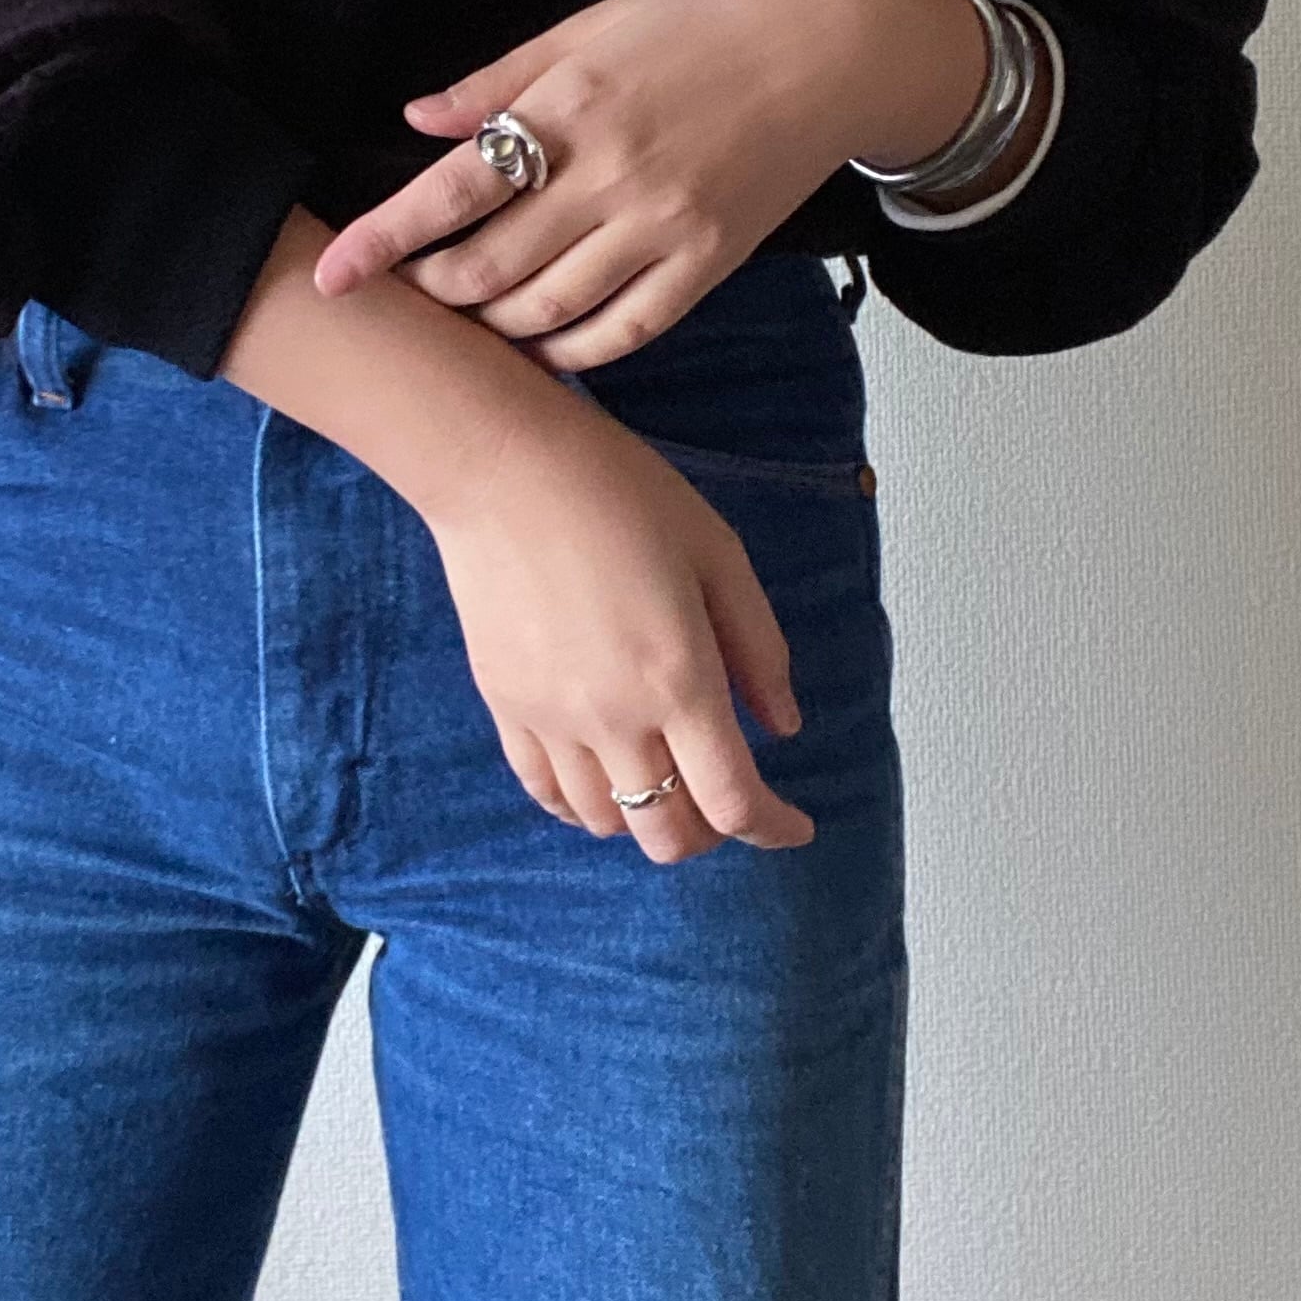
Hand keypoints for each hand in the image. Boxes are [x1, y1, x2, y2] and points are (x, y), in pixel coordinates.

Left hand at [309, 0, 990, 369]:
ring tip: (465, 316)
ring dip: (490, 325)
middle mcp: (613, 176)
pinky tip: (540, 343)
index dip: (382, 238)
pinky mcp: (709, 265)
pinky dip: (567, 351)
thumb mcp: (594, 25)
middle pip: (488, 266)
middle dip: (431, 289)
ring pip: (546, 311)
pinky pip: (622, 333)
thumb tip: (414, 119)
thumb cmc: (706, 20)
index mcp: (573, 105)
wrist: (835, 49)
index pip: (452, 189)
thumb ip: (500, 81)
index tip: (330, 275)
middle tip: (403, 291)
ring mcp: (664, 228)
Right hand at [421, 395, 815, 863]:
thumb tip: (784, 725)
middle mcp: (614, 717)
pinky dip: (582, 806)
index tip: (796, 826)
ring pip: (605, 823)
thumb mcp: (718, 555)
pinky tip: (603, 780)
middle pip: (668, 834)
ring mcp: (552, 719)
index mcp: (680, 679)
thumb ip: (758, 649)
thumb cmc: (619, 493)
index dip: (774, 829)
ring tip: (667, 779)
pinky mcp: (506, 705)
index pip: (734, 802)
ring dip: (648, 819)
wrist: (504, 466)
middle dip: (711, 833)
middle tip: (729, 799)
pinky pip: (544, 792)